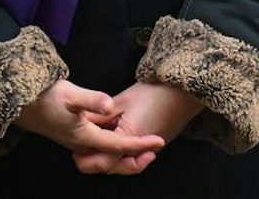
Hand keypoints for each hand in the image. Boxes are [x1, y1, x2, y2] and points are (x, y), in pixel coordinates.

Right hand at [13, 78, 164, 174]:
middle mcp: (82, 144)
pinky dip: (113, 147)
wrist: (21, 103)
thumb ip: (92, 99)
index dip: (141, 144)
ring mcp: (76, 142)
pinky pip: (98, 149)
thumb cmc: (45, 97)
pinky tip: (119, 133)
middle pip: (114, 160)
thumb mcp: (70, 94)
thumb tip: (111, 104)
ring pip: (106, 156)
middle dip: (135, 160)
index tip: (160, 141)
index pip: (119, 146)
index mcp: (85, 137)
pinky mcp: (73, 136)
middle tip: (154, 151)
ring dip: (125, 154)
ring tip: (143, 145)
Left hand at [69, 82, 202, 172]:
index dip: (86, 159)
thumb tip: (84, 121)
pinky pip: (134, 156)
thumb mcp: (123, 101)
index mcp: (129, 139)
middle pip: (113, 166)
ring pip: (124, 163)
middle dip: (96, 163)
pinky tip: (115, 141)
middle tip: (80, 156)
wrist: (184, 91)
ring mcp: (149, 150)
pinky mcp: (155, 145)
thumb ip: (102, 114)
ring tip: (95, 149)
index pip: (102, 160)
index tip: (75, 154)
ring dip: (109, 159)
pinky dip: (122, 154)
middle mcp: (139, 150)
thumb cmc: (155, 93)